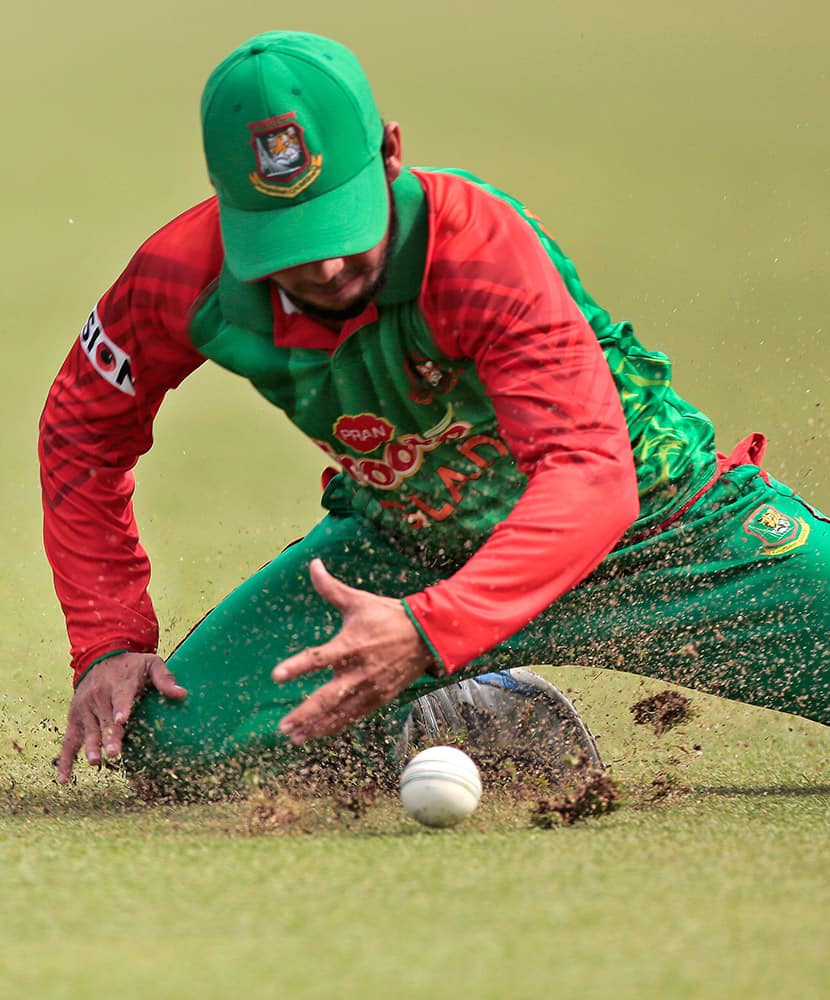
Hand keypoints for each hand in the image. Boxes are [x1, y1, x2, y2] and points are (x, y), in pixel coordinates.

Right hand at [56, 651, 186, 783]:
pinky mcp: (75, 718)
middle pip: (104, 720)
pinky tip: (65, 779)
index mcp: (119, 684)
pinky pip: (68, 741)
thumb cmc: (132, 666)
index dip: (121, 709)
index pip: (120, 697)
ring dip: (90, 746)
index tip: (122, 720)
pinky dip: (66, 760)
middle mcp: (99, 696)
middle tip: (113, 753)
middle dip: (109, 737)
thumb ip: (165, 679)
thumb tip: (182, 695)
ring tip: (95, 761)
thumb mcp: (151, 664)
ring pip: (88, 731)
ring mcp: (85, 709)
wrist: (99, 657)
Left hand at [272, 559, 434, 743]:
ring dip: (316, 726)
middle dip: (304, 713)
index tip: (276, 676)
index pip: (318, 657)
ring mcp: (370, 687)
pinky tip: (318, 733)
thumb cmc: (388, 615)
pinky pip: (354, 716)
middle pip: (327, 696)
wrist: (427, 635)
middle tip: (283, 726)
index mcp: (350, 644)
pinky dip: (335, 725)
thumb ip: (330, 587)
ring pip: (340, 712)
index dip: (296, 667)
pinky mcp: (379, 698)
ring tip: (294, 737)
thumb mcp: (358, 600)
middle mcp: (359, 670)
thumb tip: (312, 564)